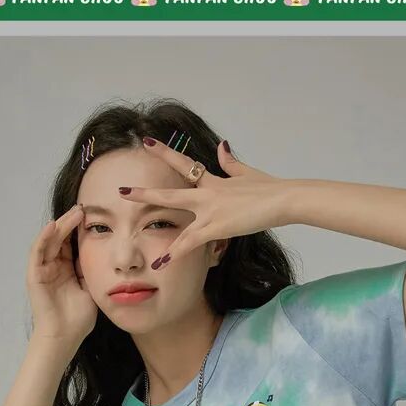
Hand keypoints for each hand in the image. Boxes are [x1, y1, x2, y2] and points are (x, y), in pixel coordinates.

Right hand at [26, 208, 97, 353]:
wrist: (65, 337)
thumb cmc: (78, 318)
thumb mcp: (91, 287)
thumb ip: (94, 271)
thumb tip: (109, 253)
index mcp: (66, 269)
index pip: (71, 243)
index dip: (80, 229)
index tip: (94, 216)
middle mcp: (52, 266)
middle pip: (60, 238)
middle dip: (71, 222)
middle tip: (84, 208)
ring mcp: (42, 270)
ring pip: (50, 240)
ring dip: (61, 225)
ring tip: (74, 213)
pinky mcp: (34, 275)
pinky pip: (37, 252)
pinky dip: (44, 237)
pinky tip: (54, 226)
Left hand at [133, 137, 293, 264]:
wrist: (283, 198)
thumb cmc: (270, 188)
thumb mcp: (247, 172)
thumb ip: (230, 162)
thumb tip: (221, 145)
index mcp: (214, 182)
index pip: (184, 165)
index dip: (165, 153)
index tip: (147, 143)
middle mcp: (207, 194)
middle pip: (169, 193)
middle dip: (145, 194)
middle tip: (122, 191)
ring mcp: (210, 211)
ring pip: (175, 219)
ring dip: (155, 227)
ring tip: (134, 233)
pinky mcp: (217, 227)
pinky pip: (190, 242)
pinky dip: (174, 254)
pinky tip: (161, 263)